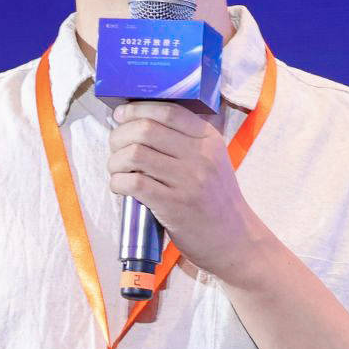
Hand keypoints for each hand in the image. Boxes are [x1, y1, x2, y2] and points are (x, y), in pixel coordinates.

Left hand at [108, 100, 266, 278]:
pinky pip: (134, 183)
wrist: (233, 239)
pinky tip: (120, 186)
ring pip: (135, 154)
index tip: (121, 115)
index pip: (167, 111)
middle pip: (145, 129)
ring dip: (115, 160)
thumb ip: (187, 139)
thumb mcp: (213, 160)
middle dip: (120, 135)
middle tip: (115, 147)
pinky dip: (117, 182)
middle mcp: (200, 156)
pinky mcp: (173, 205)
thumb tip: (141, 120)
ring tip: (116, 169)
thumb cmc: (216, 199)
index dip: (137, 109)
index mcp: (209, 140)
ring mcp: (187, 181)